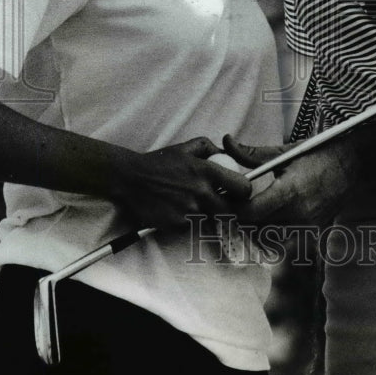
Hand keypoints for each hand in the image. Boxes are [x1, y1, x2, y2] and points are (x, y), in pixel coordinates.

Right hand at [112, 137, 252, 230]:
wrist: (131, 179)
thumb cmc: (160, 162)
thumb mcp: (186, 147)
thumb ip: (209, 147)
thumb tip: (226, 153)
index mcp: (206, 171)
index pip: (242, 188)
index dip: (244, 192)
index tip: (239, 191)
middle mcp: (201, 192)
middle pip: (232, 211)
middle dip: (229, 209)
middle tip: (220, 203)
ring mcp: (189, 211)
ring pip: (211, 220)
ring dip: (207, 215)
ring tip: (193, 204)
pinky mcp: (177, 225)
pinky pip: (192, 227)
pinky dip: (189, 222)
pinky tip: (178, 210)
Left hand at [222, 133, 361, 226]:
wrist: (352, 166)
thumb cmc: (319, 155)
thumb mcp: (285, 152)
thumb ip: (252, 153)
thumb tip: (226, 142)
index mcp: (290, 191)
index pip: (250, 213)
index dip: (234, 207)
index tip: (227, 196)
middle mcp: (298, 214)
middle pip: (254, 228)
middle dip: (239, 217)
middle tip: (232, 203)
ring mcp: (306, 226)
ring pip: (266, 239)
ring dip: (252, 228)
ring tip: (249, 210)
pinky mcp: (311, 232)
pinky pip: (281, 242)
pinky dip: (269, 234)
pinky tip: (266, 219)